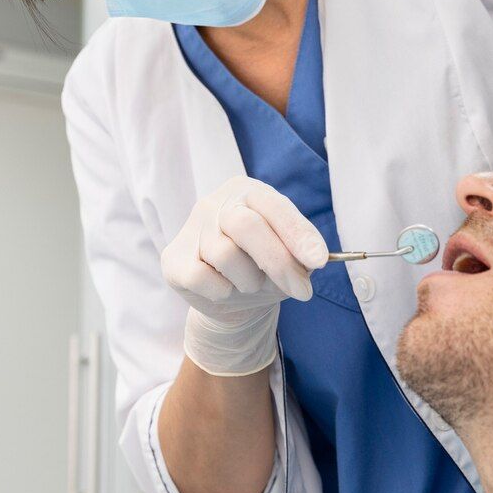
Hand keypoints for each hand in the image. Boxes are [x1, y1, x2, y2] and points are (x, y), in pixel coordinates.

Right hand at [162, 176, 327, 375]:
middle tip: (299, 289)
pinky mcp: (173, 258)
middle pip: (247, 226)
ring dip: (249, 281)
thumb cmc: (263, 269)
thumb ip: (298, 256)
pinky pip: (202, 277)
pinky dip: (222, 292)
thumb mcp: (289, 260)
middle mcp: (216, 202)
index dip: (298, 234)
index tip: (318, 261)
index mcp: (248, 192)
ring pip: (226, 255)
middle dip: (277, 261)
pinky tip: (224, 290)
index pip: (275, 207)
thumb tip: (310, 261)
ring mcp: (192, 228)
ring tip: (251, 284)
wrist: (230, 300)